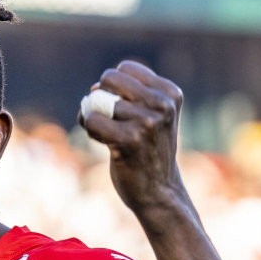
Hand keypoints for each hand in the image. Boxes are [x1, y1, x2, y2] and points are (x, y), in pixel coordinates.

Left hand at [79, 60, 187, 210]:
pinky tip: (104, 143)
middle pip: (109, 79)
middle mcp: (163, 104)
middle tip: (108, 119)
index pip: (124, 68)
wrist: (158, 191)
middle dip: (100, 97)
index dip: (112, 87)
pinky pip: (92, 121)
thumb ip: (127, 94)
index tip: (120, 107)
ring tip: (108, 136)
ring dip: (94, 118)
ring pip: (98, 101)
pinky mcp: (131, 140)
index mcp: (170, 92)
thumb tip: (94, 88)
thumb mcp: (151, 115)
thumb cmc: (147, 151)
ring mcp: (148, 122)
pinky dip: (90, 130)